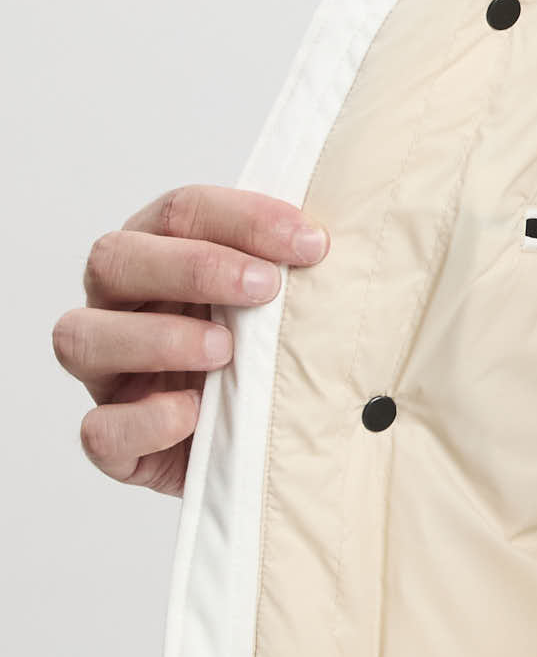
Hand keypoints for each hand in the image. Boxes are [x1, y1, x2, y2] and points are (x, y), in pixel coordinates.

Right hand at [53, 187, 327, 495]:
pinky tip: (192, 415)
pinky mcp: (114, 441)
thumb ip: (295, 268)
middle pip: (114, 259)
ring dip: (156, 338)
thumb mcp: (287, 307)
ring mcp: (107, 374)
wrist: (265, 445)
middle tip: (266, 288)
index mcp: (160, 255)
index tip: (310, 243)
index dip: (242, 219)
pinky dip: (143, 421)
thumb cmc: (273, 358)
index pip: (178, 211)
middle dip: (193, 266)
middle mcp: (120, 307)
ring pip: (81, 338)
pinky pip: (99, 430)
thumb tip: (335, 237)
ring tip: (224, 351)